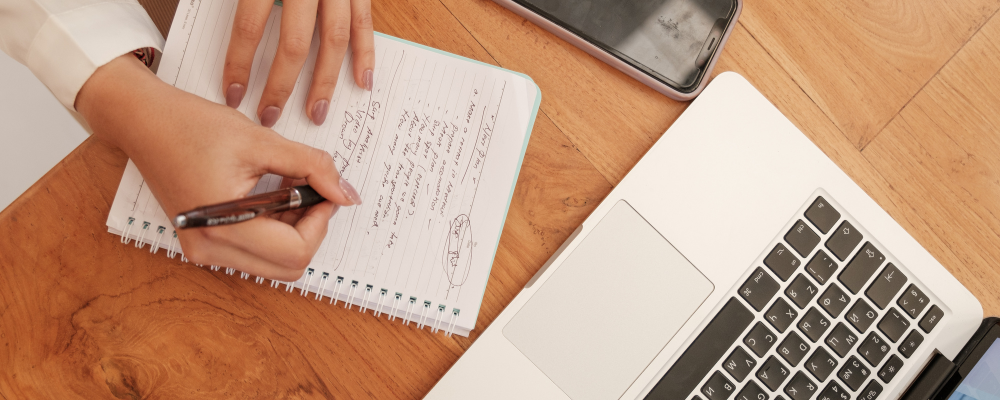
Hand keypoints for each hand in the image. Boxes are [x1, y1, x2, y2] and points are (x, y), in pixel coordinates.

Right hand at [78, 55, 361, 279]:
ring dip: (293, 231)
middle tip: (310, 189)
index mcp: (223, 227)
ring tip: (287, 187)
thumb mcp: (262, 141)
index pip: (297, 252)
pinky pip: (254, 254)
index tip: (324, 188)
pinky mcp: (203, 244)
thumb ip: (312, 167)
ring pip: (274, 264)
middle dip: (310, 229)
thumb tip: (346, 194)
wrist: (143, 122)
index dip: (321, 221)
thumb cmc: (193, 126)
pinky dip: (273, 231)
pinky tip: (270, 196)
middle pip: (289, 266)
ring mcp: (204, 251)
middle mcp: (210, 250)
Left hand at [222, 0, 374, 126]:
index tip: (233, 94)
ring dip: (325, 82)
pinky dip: (366, 54)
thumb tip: (221, 33)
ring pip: (333, 40)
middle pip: (294, 44)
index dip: (240, 64)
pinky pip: (364, 23)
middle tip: (270, 115)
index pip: (250, 27)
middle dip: (281, 86)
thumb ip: (244, 0)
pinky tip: (362, 82)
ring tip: (316, 113)